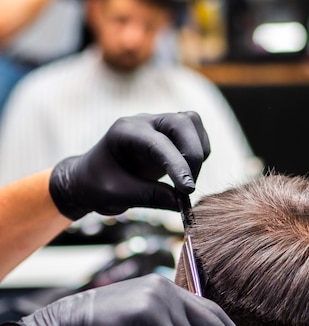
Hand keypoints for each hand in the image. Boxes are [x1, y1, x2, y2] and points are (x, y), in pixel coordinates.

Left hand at [49, 112, 210, 219]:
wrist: (91, 179)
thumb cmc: (97, 185)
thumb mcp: (116, 195)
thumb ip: (149, 196)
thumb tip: (182, 203)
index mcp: (125, 132)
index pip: (158, 143)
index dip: (177, 165)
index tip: (187, 190)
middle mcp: (144, 122)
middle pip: (182, 123)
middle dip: (192, 155)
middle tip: (188, 188)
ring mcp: (159, 124)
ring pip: (192, 124)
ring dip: (199, 152)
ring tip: (187, 181)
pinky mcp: (171, 134)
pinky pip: (196, 133)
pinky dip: (200, 153)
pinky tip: (188, 174)